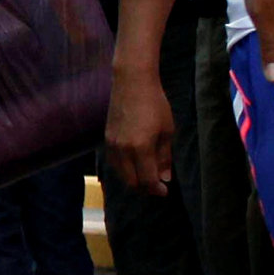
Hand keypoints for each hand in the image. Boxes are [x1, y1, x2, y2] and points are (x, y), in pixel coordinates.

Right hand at [104, 65, 176, 196]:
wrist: (132, 83)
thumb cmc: (155, 104)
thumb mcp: (167, 131)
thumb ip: (164, 157)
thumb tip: (165, 177)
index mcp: (140, 148)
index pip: (146, 180)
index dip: (156, 189)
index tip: (165, 191)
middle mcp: (123, 150)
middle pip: (131, 182)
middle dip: (144, 188)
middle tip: (156, 187)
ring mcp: (112, 145)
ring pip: (120, 174)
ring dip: (133, 180)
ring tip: (146, 177)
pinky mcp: (106, 139)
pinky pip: (114, 163)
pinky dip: (124, 170)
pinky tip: (134, 165)